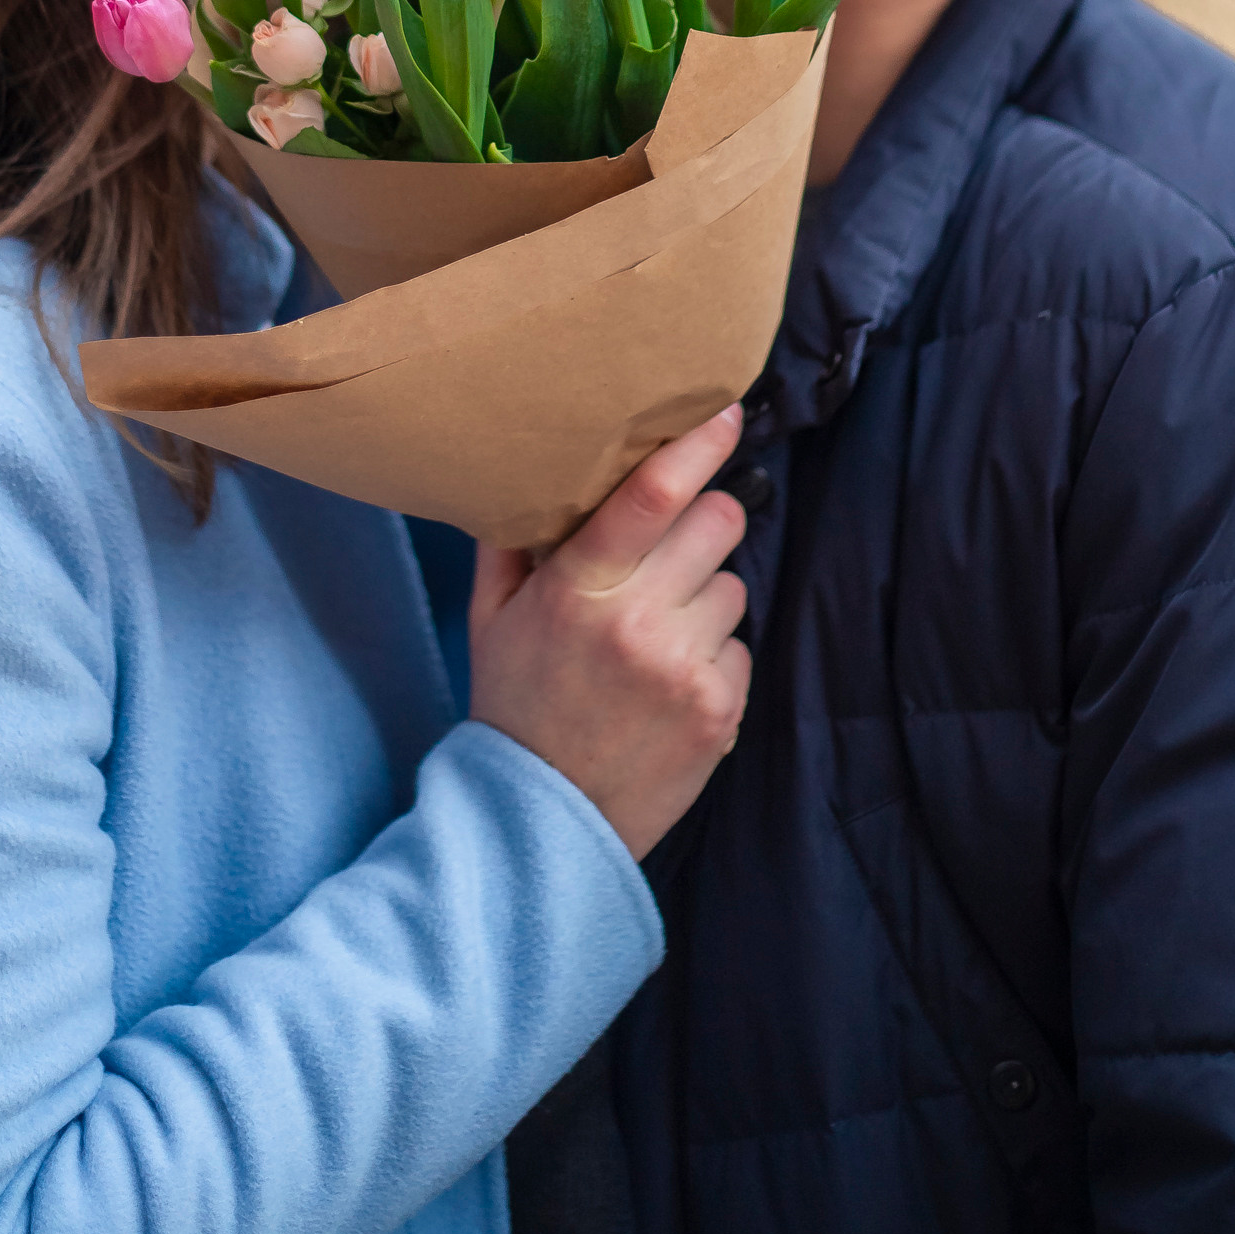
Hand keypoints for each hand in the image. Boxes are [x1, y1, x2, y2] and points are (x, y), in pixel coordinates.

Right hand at [468, 405, 751, 860]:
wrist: (541, 822)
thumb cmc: (515, 705)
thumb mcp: (493, 617)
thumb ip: (513, 542)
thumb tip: (537, 471)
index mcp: (577, 589)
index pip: (651, 495)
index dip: (696, 444)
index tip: (722, 411)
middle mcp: (636, 621)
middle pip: (718, 521)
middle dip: (706, 519)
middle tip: (677, 543)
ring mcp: (684, 668)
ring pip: (734, 584)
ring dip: (706, 595)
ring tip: (660, 631)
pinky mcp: (720, 710)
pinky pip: (741, 647)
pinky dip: (715, 656)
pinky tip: (672, 681)